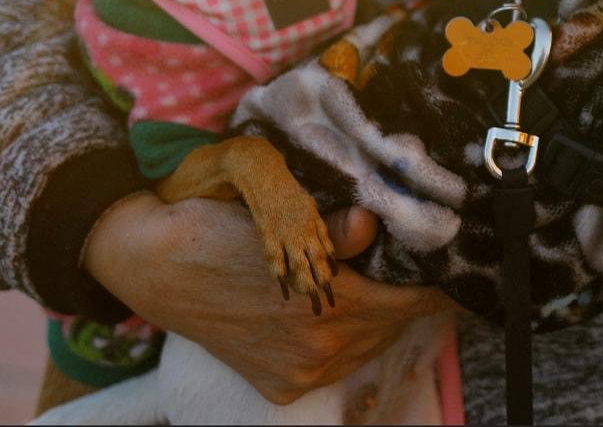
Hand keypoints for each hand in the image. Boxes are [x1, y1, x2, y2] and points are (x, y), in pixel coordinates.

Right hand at [84, 193, 453, 403]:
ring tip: (376, 277)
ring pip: (369, 344)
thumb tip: (374, 221)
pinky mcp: (280, 385)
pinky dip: (346, 334)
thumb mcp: (279, 218)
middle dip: (407, 290)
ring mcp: (300, 375)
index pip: (414, 299)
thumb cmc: (218, 228)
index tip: (451, 258)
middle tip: (411, 257)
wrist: (152, 262)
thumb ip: (334, 230)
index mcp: (329, 310)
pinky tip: (337, 304)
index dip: (436, 276)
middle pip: (395, 323)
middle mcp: (319, 352)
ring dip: (379, 314)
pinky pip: (336, 360)